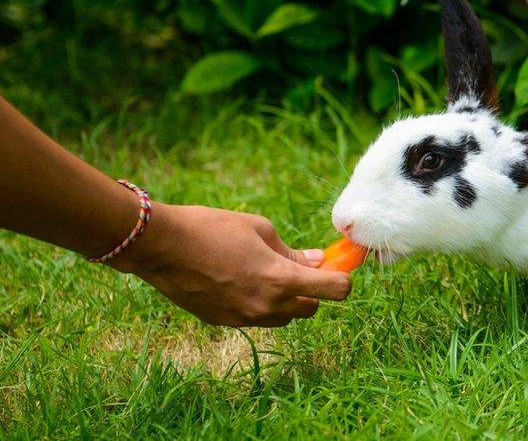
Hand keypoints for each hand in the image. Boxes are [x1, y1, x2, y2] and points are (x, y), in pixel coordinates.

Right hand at [109, 203, 351, 326]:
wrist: (162, 247)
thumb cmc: (213, 228)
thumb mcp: (260, 229)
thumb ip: (292, 251)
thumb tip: (317, 261)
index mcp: (280, 280)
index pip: (334, 291)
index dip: (342, 280)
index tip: (338, 268)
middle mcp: (266, 306)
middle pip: (310, 309)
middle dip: (312, 290)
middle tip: (301, 267)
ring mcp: (244, 319)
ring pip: (283, 317)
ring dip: (287, 300)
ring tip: (267, 272)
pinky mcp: (224, 322)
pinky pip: (256, 318)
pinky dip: (260, 303)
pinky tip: (242, 280)